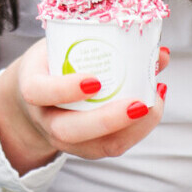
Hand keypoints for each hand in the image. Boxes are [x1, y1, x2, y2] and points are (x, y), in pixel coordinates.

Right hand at [0, 40, 170, 174]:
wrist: (37, 95)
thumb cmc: (53, 63)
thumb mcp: (63, 45)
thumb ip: (102, 44)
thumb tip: (159, 53)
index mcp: (32, 87)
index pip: (39, 92)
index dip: (64, 89)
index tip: (94, 80)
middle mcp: (45, 119)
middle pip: (69, 131)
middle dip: (107, 120)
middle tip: (138, 104)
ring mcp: (64, 138)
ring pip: (97, 147)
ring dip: (132, 129)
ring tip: (153, 103)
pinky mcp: (86, 148)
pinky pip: (112, 147)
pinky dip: (138, 130)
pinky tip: (152, 107)